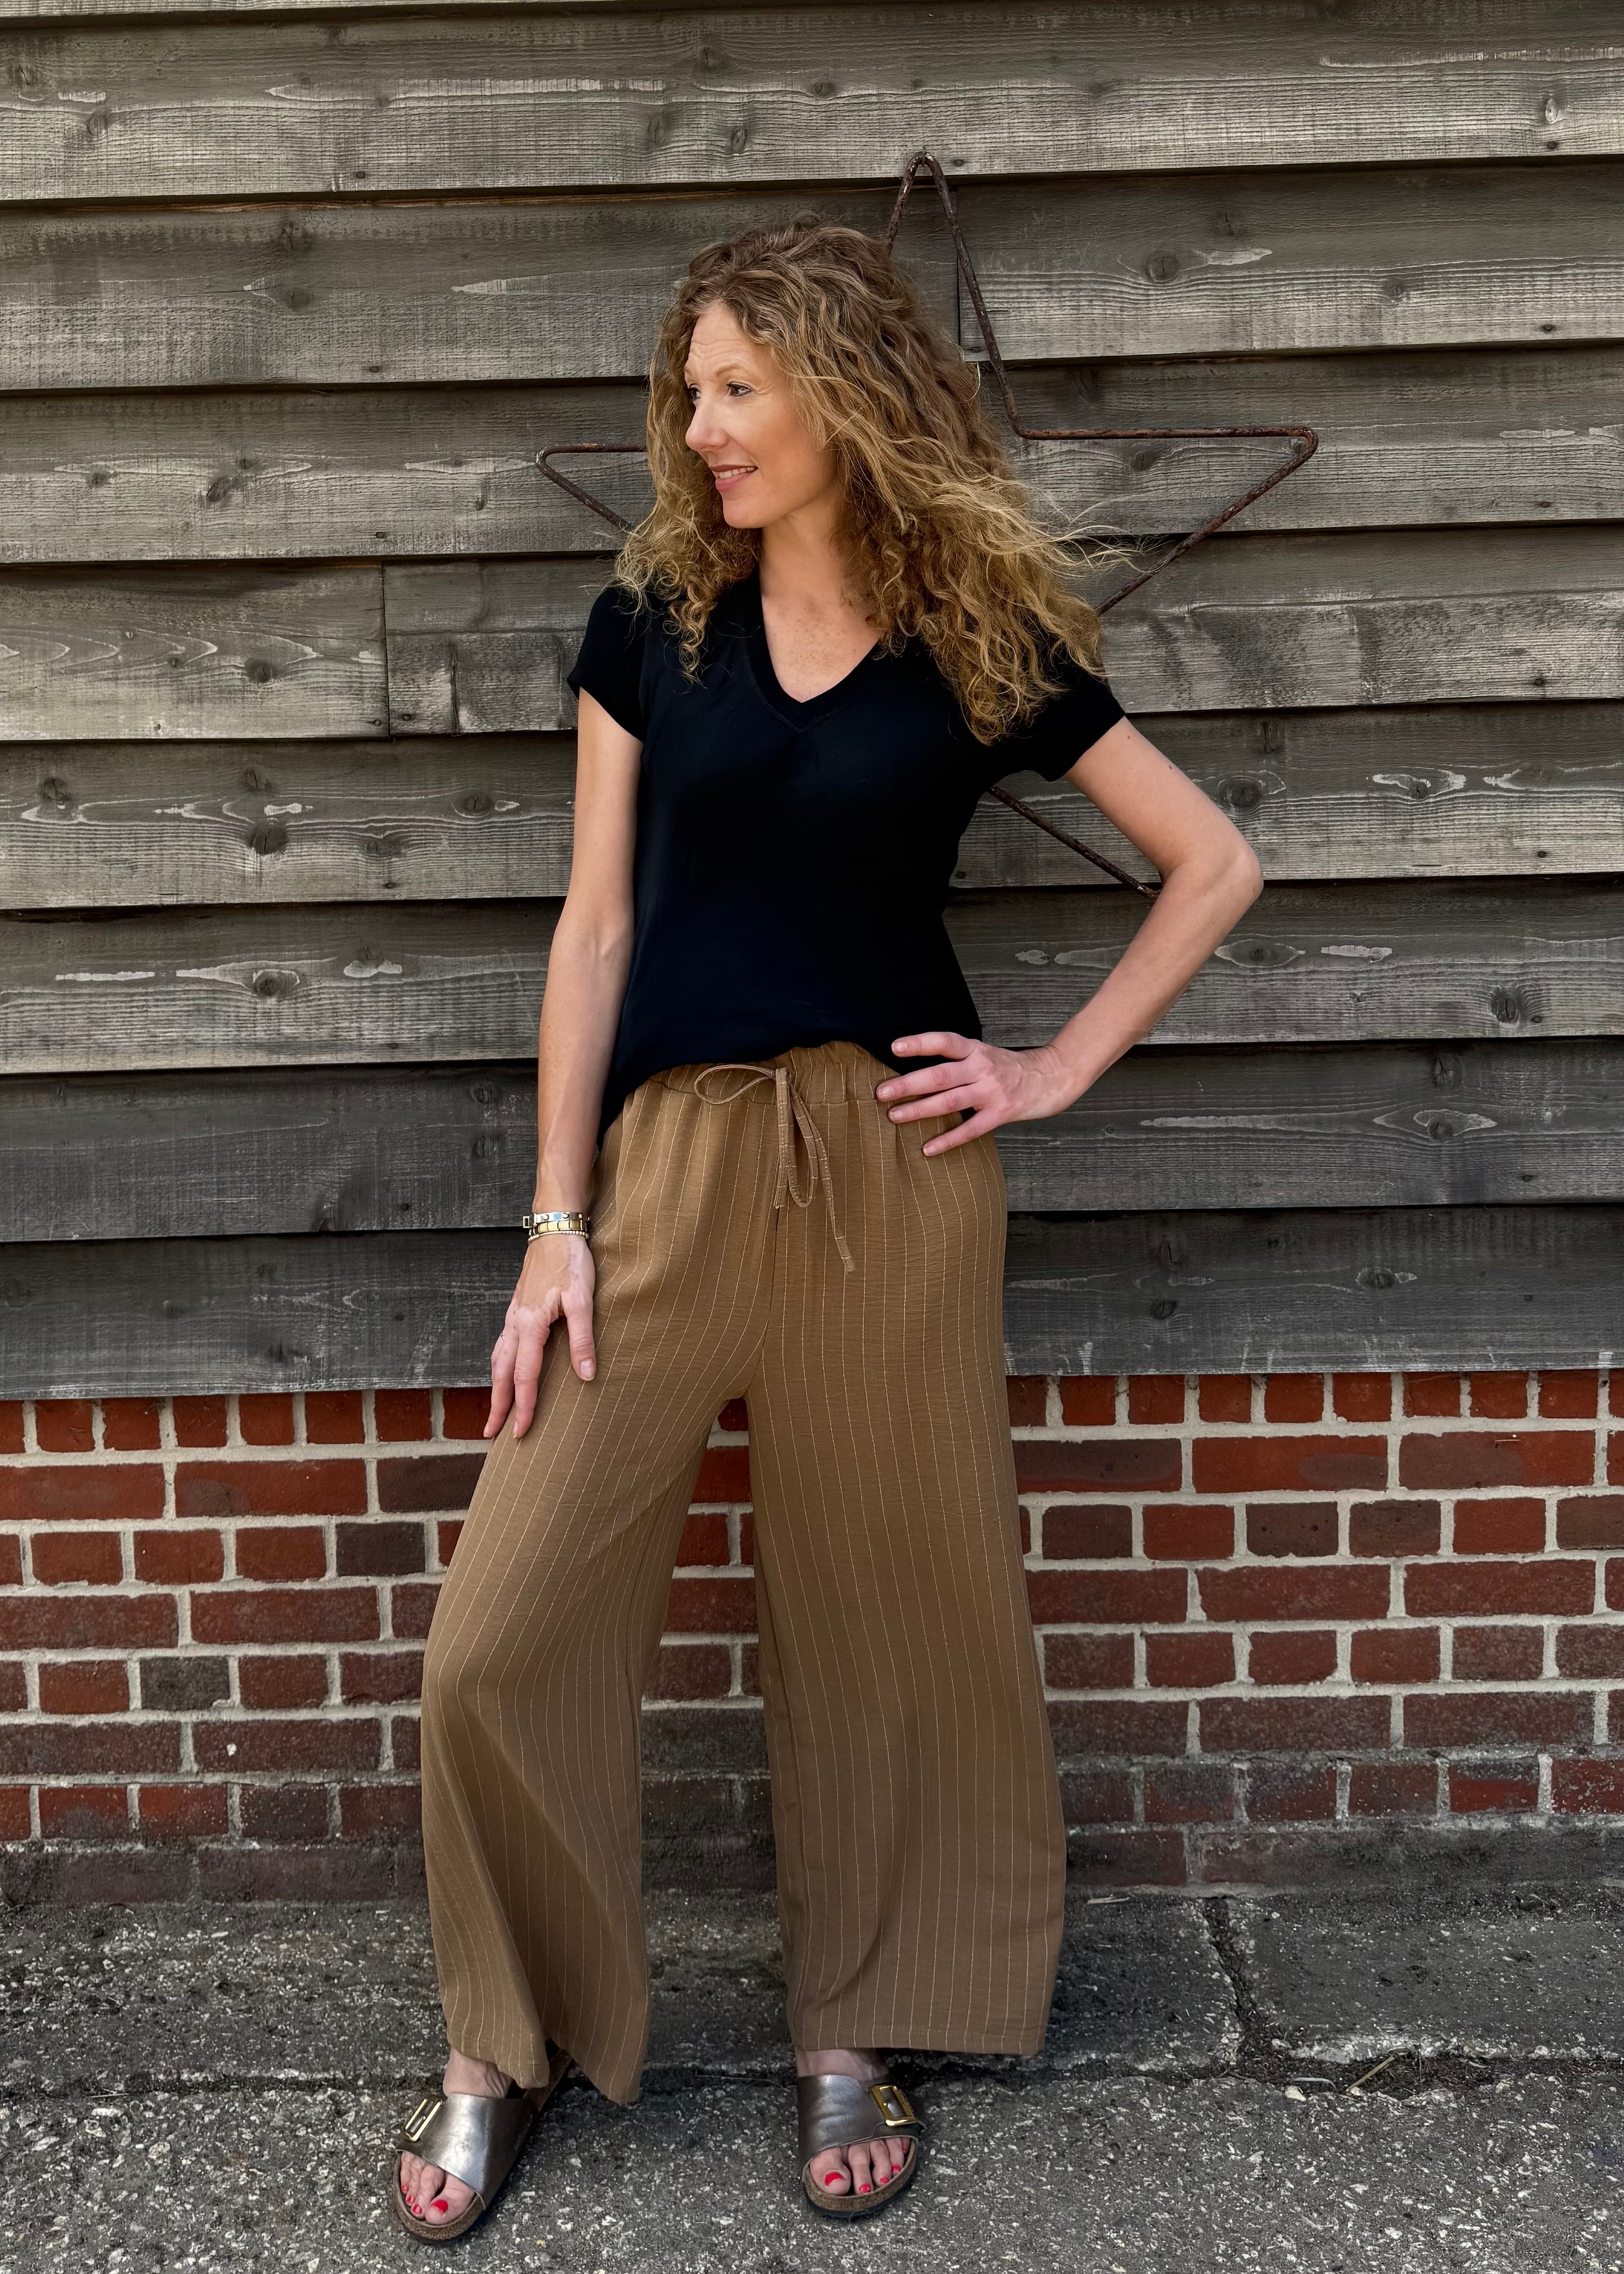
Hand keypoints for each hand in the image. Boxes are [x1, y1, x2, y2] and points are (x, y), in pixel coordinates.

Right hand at [485, 1233, 595, 1439]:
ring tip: (495, 1410)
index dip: (524, 1406)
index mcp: (530, 1325)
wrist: (554, 1228)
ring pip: (497, 1359)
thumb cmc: (570, 1261)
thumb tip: (586, 1374)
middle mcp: (515, 1323)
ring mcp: (512, 1315)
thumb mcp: (583, 1299)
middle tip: (492, 1433)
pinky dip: (499, 1366)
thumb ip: (583, 1338)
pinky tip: (504, 1370)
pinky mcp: (516, 1308)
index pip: (525, 1376)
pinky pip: (501, 1344)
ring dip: (495, 1387)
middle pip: (501, 1373)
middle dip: (498, 1405)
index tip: (521, 1432)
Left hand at [876, 1032, 1076, 1155]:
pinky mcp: (1001, 1113)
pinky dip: (948, 1140)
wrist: (1051, 1077)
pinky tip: (928, 1148)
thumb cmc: (1010, 1068)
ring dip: (919, 1109)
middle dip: (908, 1084)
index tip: (895, 1047)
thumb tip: (916, 1072)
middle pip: (940, 1075)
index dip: (920, 1043)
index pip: (945, 1042)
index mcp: (975, 1050)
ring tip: (894, 1116)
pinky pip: (970, 1129)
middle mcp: (982, 1067)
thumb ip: (957, 1060)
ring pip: (950, 1100)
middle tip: (882, 1092)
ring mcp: (991, 1091)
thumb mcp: (984, 1054)